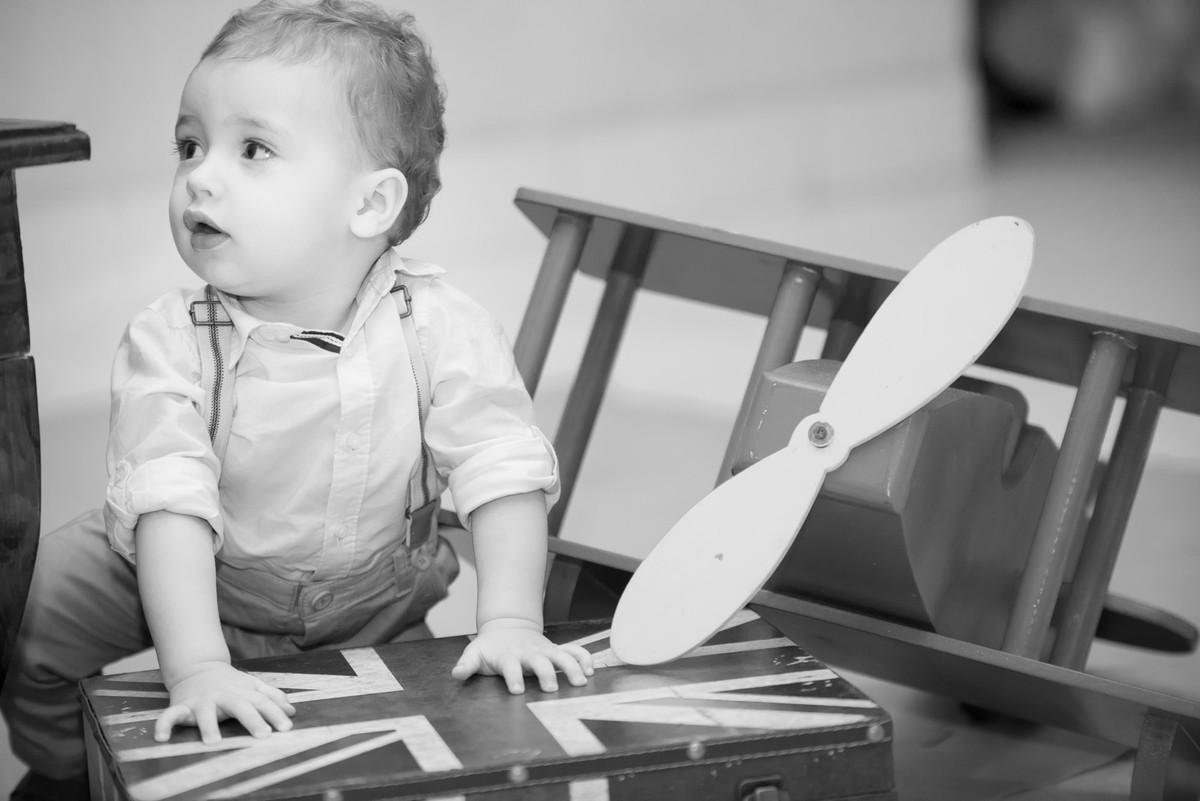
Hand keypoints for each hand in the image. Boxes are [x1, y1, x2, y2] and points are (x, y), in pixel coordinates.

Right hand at [156, 661, 295, 743]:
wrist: (196, 668)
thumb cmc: (229, 683)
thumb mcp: (251, 686)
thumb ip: (271, 696)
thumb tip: (292, 711)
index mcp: (242, 691)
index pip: (262, 702)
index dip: (275, 714)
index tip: (287, 728)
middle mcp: (223, 695)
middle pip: (240, 706)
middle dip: (252, 720)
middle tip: (264, 735)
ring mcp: (202, 700)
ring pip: (205, 712)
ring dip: (208, 726)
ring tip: (213, 742)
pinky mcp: (181, 706)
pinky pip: (170, 716)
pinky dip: (164, 725)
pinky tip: (161, 739)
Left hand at [450, 618, 594, 693]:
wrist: (507, 627)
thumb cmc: (490, 648)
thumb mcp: (474, 654)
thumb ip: (466, 664)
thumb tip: (456, 674)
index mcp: (508, 656)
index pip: (510, 666)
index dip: (513, 676)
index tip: (517, 690)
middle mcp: (528, 653)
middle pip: (539, 661)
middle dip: (546, 674)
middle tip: (551, 689)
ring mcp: (544, 650)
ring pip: (561, 655)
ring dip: (571, 666)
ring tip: (581, 681)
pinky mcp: (556, 650)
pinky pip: (573, 651)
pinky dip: (583, 657)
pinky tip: (591, 670)